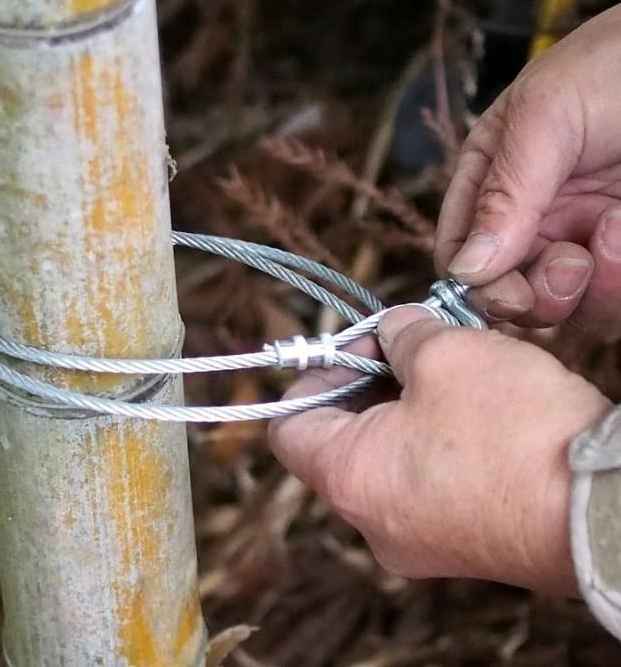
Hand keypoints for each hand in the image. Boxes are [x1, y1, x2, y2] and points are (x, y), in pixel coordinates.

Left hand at [268, 307, 609, 592]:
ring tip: (445, 371)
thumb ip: (400, 334)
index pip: (288, 425)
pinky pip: (422, 484)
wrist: (601, 507)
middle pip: (338, 440)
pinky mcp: (458, 544)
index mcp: (347, 478)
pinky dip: (431, 442)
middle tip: (404, 347)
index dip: (315, 375)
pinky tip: (470, 410)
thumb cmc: (513, 431)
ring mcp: (416, 540)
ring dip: (403, 408)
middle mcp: (371, 522)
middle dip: (367, 383)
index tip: (356, 347)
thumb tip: (393, 331)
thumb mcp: (444, 354)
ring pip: (384, 460)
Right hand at [436, 4, 620, 334]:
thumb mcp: (545, 115)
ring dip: (590, 287)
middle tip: (567, 265)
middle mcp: (532, 220)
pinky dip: (619, 281)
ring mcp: (583, 240)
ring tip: (615, 231)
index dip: (472, 283)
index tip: (503, 291)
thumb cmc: (616, 62)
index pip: (459, 253)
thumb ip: (503, 193)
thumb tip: (465, 271)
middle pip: (508, 292)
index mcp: (491, 182)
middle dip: (534, 294)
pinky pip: (610, 300)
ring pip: (564, 307)